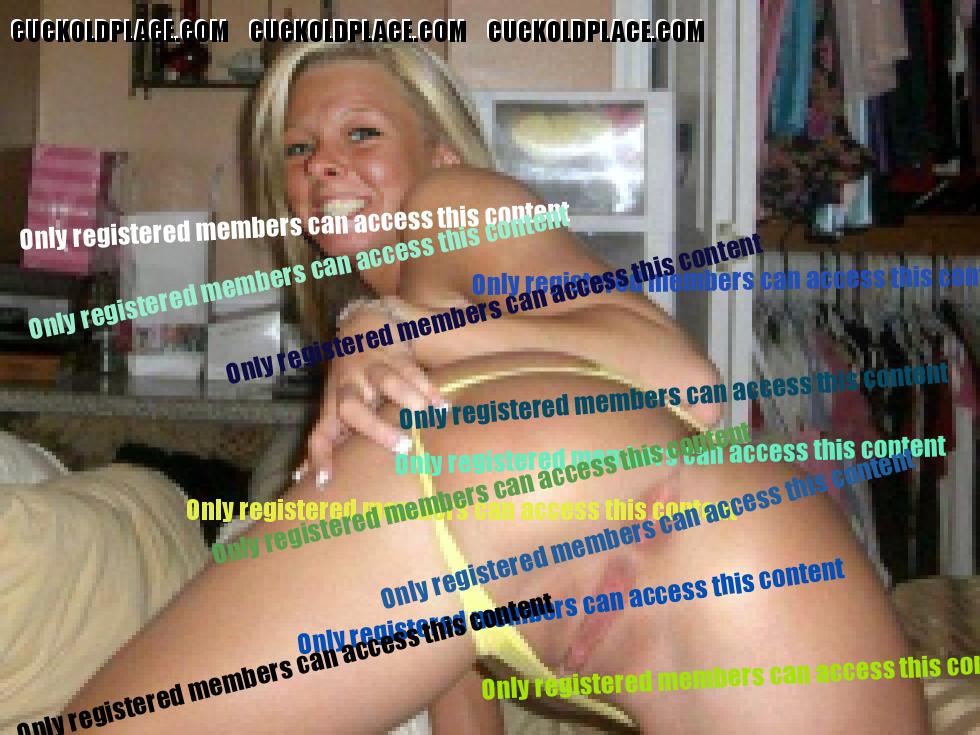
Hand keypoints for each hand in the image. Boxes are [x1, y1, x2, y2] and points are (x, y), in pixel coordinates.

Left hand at [296, 300, 446, 488]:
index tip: (324, 481)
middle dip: (377, 428)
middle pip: (352, 407)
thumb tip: (312, 479)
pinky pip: (410, 369)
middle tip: (404, 446)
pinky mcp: (390, 353)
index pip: (319, 434)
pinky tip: (443, 405)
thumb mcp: (339, 404)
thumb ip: (336, 437)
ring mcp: (368, 368)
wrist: (362, 326)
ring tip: (427, 414)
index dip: (319, 457)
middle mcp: (347, 387)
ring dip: (406, 397)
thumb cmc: (352, 380)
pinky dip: (428, 388)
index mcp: (333, 405)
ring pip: (385, 380)